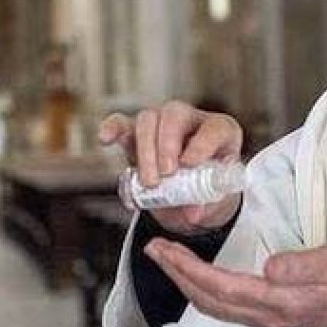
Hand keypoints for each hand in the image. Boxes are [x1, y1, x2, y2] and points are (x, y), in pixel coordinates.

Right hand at [99, 101, 243, 234]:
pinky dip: (112, 129)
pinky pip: (122, 123)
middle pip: (175, 114)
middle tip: (167, 174)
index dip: (202, 143)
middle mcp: (190, 120)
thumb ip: (204, 203)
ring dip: (146, 151)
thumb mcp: (213, 197)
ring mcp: (162, 124)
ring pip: (148, 119)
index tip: (189, 164)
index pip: (214, 127)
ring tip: (149, 183)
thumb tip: (192, 213)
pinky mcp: (137, 134)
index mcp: (220, 131)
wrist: (192, 197)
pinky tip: (106, 139)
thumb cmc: (208, 189)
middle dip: (167, 144)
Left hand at [145, 239, 326, 326]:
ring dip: (185, 282)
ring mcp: (264, 319)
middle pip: (209, 299)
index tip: (169, 251)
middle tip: (154, 249)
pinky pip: (222, 306)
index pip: (224, 287)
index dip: (192, 270)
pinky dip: (201, 288)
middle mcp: (266, 316)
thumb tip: (270, 266)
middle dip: (177, 274)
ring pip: (212, 305)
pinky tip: (194, 275)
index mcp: (280, 302)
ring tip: (166, 258)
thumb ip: (302, 265)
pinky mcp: (265, 314)